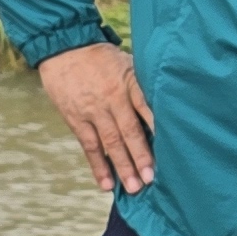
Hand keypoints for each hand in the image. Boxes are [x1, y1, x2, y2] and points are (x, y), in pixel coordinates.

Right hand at [37, 42, 155, 194]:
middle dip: (140, 156)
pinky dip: (98, 166)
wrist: (64, 47)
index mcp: (129, 82)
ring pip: (110, 142)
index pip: (147, 108)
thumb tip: (168, 105)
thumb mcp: (128, 62)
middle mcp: (112, 98)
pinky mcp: (77, 119)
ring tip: (134, 187)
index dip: (158, 129)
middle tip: (151, 179)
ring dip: (122, 166)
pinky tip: (107, 184)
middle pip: (129, 131)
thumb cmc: (102, 57)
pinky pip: (89, 146)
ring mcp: (93, 110)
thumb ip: (144, 85)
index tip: (172, 148)